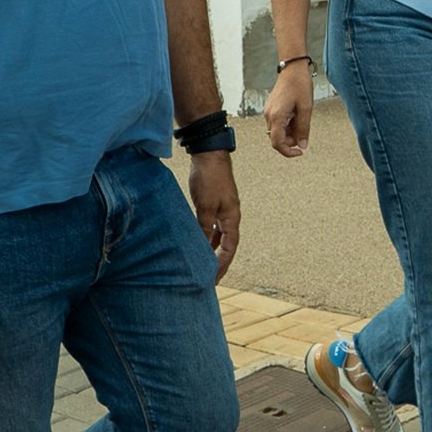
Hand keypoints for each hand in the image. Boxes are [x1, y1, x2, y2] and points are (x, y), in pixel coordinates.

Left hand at [188, 153, 239, 279]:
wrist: (209, 153)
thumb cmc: (209, 178)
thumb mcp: (205, 206)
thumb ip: (204, 227)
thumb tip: (202, 247)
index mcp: (232, 217)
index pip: (230, 247)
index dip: (222, 264)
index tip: (214, 278)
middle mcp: (230, 215)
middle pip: (227, 244)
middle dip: (219, 261)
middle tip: (211, 277)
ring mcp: (223, 209)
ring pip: (219, 236)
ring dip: (213, 250)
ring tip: (204, 264)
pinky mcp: (215, 203)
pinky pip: (213, 226)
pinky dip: (207, 236)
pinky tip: (198, 242)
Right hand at [264, 63, 313, 157]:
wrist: (292, 69)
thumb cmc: (299, 84)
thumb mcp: (306, 108)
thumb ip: (303, 129)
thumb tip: (302, 145)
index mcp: (276, 116)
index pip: (277, 143)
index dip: (288, 152)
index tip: (299, 152)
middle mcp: (269, 115)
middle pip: (277, 138)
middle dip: (291, 140)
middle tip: (304, 131)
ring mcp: (269, 112)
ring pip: (278, 131)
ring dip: (290, 132)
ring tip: (301, 118)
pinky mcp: (271, 109)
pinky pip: (278, 123)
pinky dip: (288, 125)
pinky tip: (296, 115)